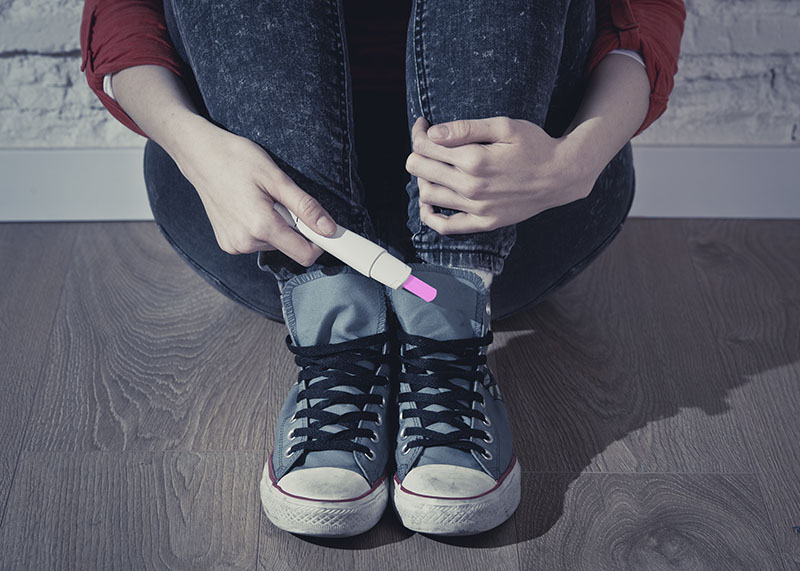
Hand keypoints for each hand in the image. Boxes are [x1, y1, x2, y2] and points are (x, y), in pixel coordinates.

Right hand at [175, 116, 335, 265]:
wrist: (199, 155)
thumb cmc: (237, 159)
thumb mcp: (277, 178)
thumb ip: (304, 206)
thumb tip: (329, 228)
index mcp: (261, 227)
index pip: (305, 254)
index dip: (319, 241)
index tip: (323, 227)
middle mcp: (245, 243)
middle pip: (289, 247)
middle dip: (292, 226)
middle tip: (277, 199)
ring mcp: (234, 245)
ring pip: (274, 244)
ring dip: (275, 225)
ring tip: (259, 199)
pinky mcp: (227, 243)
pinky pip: (257, 242)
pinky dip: (260, 227)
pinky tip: (247, 207)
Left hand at [405, 116, 596, 234]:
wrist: (561, 176)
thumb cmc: (535, 145)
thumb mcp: (504, 126)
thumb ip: (466, 128)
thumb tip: (432, 133)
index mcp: (474, 159)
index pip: (425, 146)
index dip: (419, 132)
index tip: (424, 126)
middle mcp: (471, 187)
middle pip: (419, 169)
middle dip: (417, 152)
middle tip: (427, 144)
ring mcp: (477, 209)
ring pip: (427, 195)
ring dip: (423, 179)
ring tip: (435, 168)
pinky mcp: (483, 223)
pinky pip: (445, 227)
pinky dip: (430, 216)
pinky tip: (431, 202)